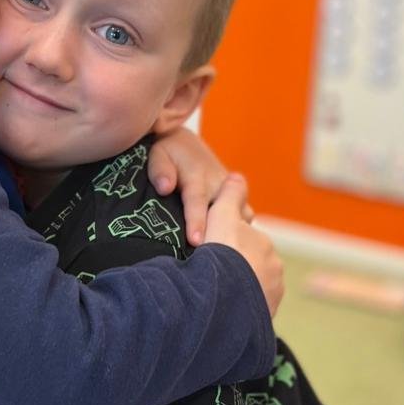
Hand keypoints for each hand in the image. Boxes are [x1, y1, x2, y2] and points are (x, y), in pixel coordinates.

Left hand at [149, 128, 249, 246]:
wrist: (186, 143)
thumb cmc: (168, 153)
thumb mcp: (158, 155)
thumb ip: (160, 170)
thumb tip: (165, 187)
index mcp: (197, 178)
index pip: (198, 202)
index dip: (197, 222)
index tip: (196, 241)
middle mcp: (219, 186)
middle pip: (227, 216)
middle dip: (223, 237)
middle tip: (216, 261)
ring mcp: (231, 193)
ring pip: (242, 218)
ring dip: (236, 235)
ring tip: (226, 257)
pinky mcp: (238, 199)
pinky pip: (245, 219)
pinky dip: (241, 233)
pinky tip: (232, 252)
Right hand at [202, 174, 283, 316]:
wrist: (226, 297)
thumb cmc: (222, 253)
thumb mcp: (221, 215)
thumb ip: (230, 195)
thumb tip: (238, 176)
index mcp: (263, 244)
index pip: (246, 242)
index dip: (228, 246)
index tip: (213, 254)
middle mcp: (273, 268)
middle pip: (251, 267)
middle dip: (238, 271)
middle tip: (213, 278)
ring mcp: (272, 294)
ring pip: (253, 289)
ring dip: (240, 292)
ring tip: (217, 298)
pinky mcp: (266, 316)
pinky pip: (252, 310)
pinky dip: (242, 310)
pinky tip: (225, 313)